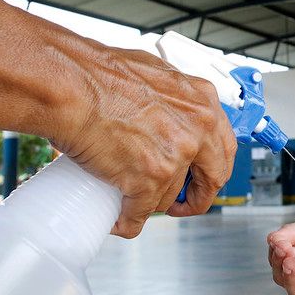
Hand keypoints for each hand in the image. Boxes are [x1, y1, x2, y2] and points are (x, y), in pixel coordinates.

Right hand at [52, 45, 235, 237]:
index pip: (224, 146)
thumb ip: (174, 100)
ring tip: (133, 199)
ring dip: (152, 203)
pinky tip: (119, 220)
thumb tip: (171, 115)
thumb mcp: (157, 76)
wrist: (71, 85)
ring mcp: (175, 156)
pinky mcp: (148, 179)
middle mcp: (197, 129)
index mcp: (203, 102)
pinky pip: (140, 213)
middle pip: (212, 178)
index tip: (201, 177)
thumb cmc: (100, 73)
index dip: (212, 167)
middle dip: (198, 196)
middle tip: (183, 204)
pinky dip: (127, 221)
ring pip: (170, 196)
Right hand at [267, 218, 294, 294]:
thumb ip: (294, 231)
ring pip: (292, 289)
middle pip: (279, 275)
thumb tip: (271, 237)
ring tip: (292, 262)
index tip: (279, 242)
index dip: (275, 251)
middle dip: (280, 263)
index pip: (275, 257)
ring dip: (290, 277)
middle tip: (285, 252)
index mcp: (293, 255)